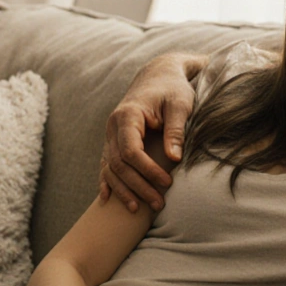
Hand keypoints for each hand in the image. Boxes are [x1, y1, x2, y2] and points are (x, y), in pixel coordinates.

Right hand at [99, 53, 202, 211]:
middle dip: (137, 186)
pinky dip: (107, 182)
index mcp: (127, 115)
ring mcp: (110, 134)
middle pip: (118, 164)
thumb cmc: (173, 89)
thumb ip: (175, 130)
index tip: (167, 183)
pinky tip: (107, 199)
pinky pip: (106, 164)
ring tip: (139, 210)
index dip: (147, 170)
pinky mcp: (113, 141)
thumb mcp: (180, 104)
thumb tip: (174, 159)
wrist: (159, 75)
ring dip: (123, 190)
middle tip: (159, 203)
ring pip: (110, 168)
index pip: (130, 151)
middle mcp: (113, 126)